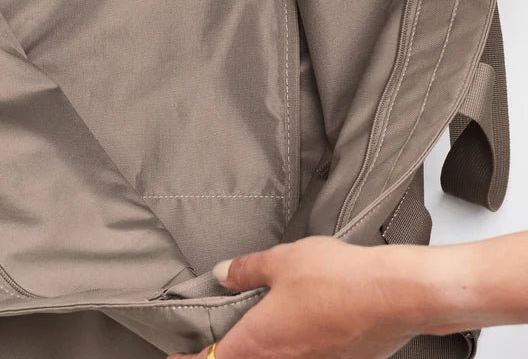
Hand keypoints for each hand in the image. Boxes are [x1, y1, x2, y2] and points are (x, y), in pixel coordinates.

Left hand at [169, 237, 444, 358]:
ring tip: (251, 332)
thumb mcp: (281, 261)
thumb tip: (221, 274)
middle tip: (213, 343)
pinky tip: (294, 329)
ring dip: (259, 353)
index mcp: (260, 342)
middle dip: (227, 356)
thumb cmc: (337, 276)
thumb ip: (246, 270)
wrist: (396, 295)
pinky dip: (289, 351)